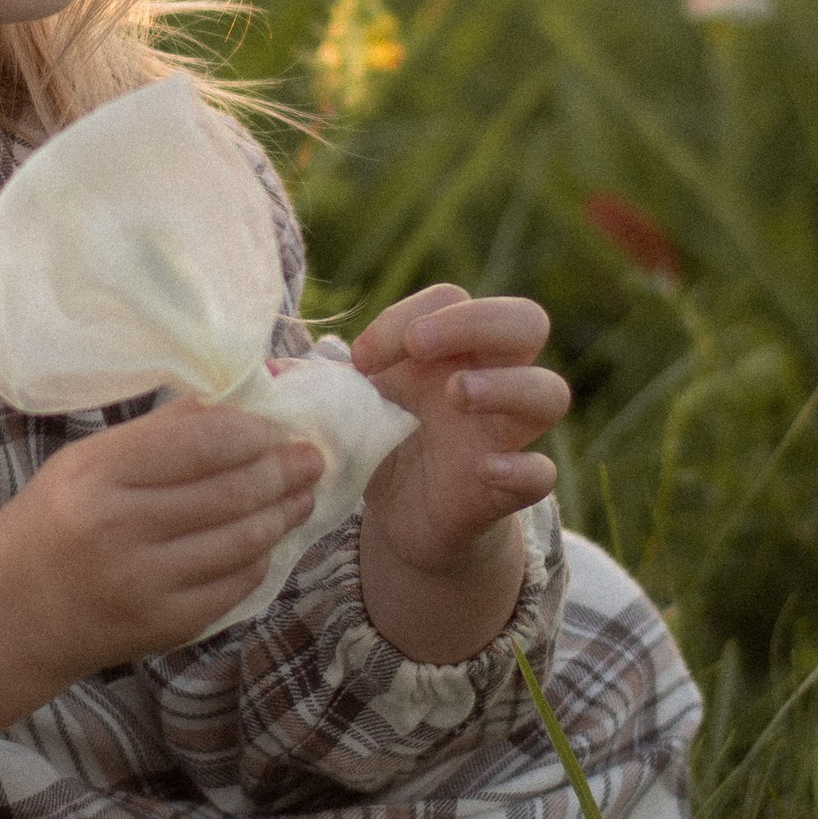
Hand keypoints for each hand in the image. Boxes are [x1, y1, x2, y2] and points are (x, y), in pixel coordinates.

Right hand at [0, 400, 322, 787]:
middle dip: (284, 471)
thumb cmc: (59, 518)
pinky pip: (235, 586)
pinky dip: (261, 559)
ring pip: (243, 540)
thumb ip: (166, 428)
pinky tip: (270, 541)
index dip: (255, 432)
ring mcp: (143, 583)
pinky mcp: (163, 626)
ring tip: (303, 494)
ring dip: (284, 514)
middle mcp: (119, 528)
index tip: (282, 424)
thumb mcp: (91, 460)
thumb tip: (250, 389)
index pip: (200, 442)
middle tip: (312, 457)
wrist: (15, 609)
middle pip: (230, 491)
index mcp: (97, 474)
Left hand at [349, 287, 571, 662]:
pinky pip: (541, 472)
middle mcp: (490, 379)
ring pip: (550, 392)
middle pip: (526, 322)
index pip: (453, 297)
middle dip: (477, 323)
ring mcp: (505, 433)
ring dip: (507, 386)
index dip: (410, 315)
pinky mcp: (507, 489)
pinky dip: (522, 469)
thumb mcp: (351, 405)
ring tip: (457, 395)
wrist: (403, 521)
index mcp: (451, 348)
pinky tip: (485, 470)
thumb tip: (268, 370)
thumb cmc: (380, 443)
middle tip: (421, 348)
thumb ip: (323, 381)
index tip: (362, 359)